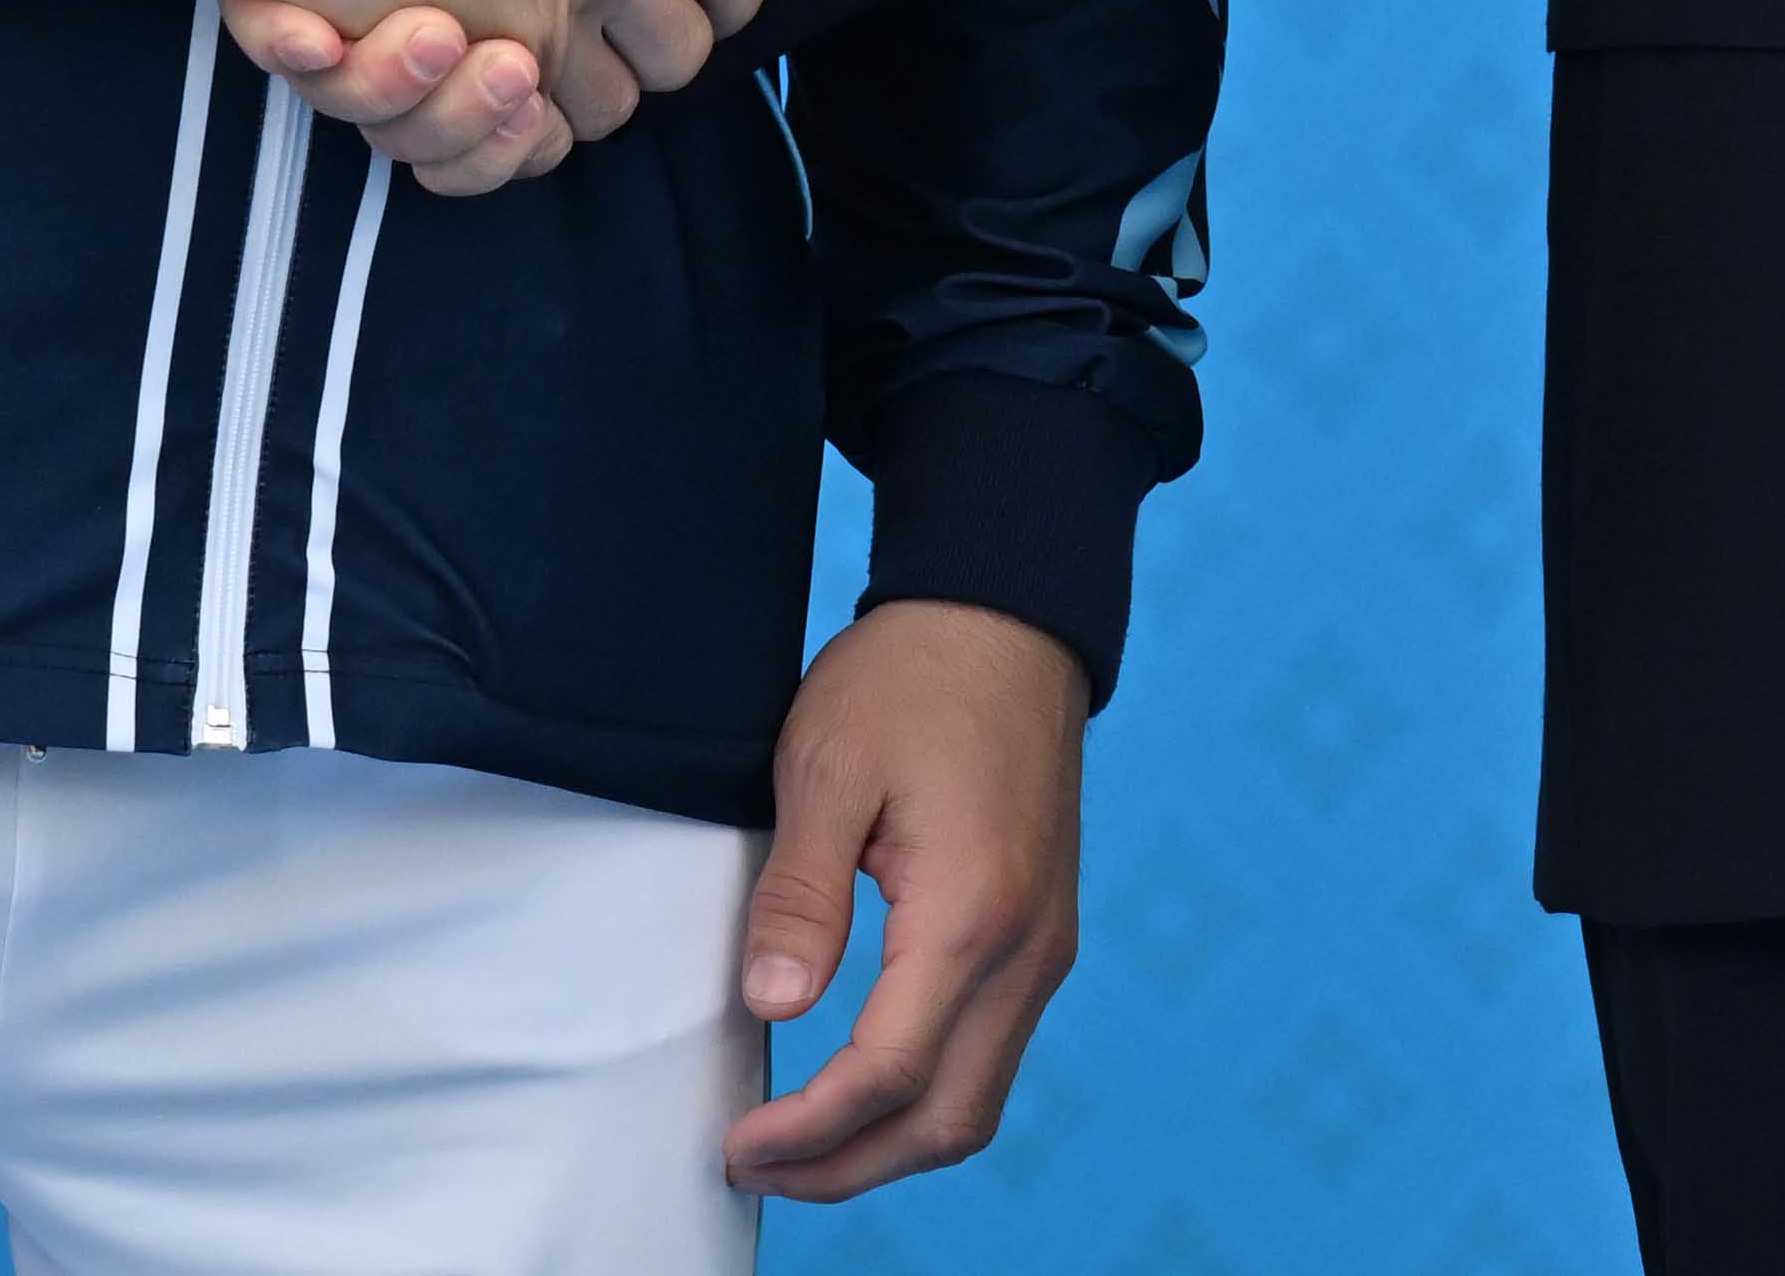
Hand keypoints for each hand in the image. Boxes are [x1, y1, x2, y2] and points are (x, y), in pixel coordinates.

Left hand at [725, 599, 1084, 1199]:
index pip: (890, 1074)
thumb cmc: (912, 678)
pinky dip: (928, 1096)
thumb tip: (773, 1008)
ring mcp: (1046, 946)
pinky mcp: (1044, 933)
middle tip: (756, 1167)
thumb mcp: (826, 769)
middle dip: (849, 1168)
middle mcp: (1027, 949)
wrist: (1008, 616)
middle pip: (949, 1121)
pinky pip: (994, 1053)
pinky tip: (865, 1082)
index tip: (738, 1146)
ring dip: (891, 1143)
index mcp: (971, 914)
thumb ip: (799, 896)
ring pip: (980, 1100)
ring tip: (801, 1144)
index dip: (809, 1132)